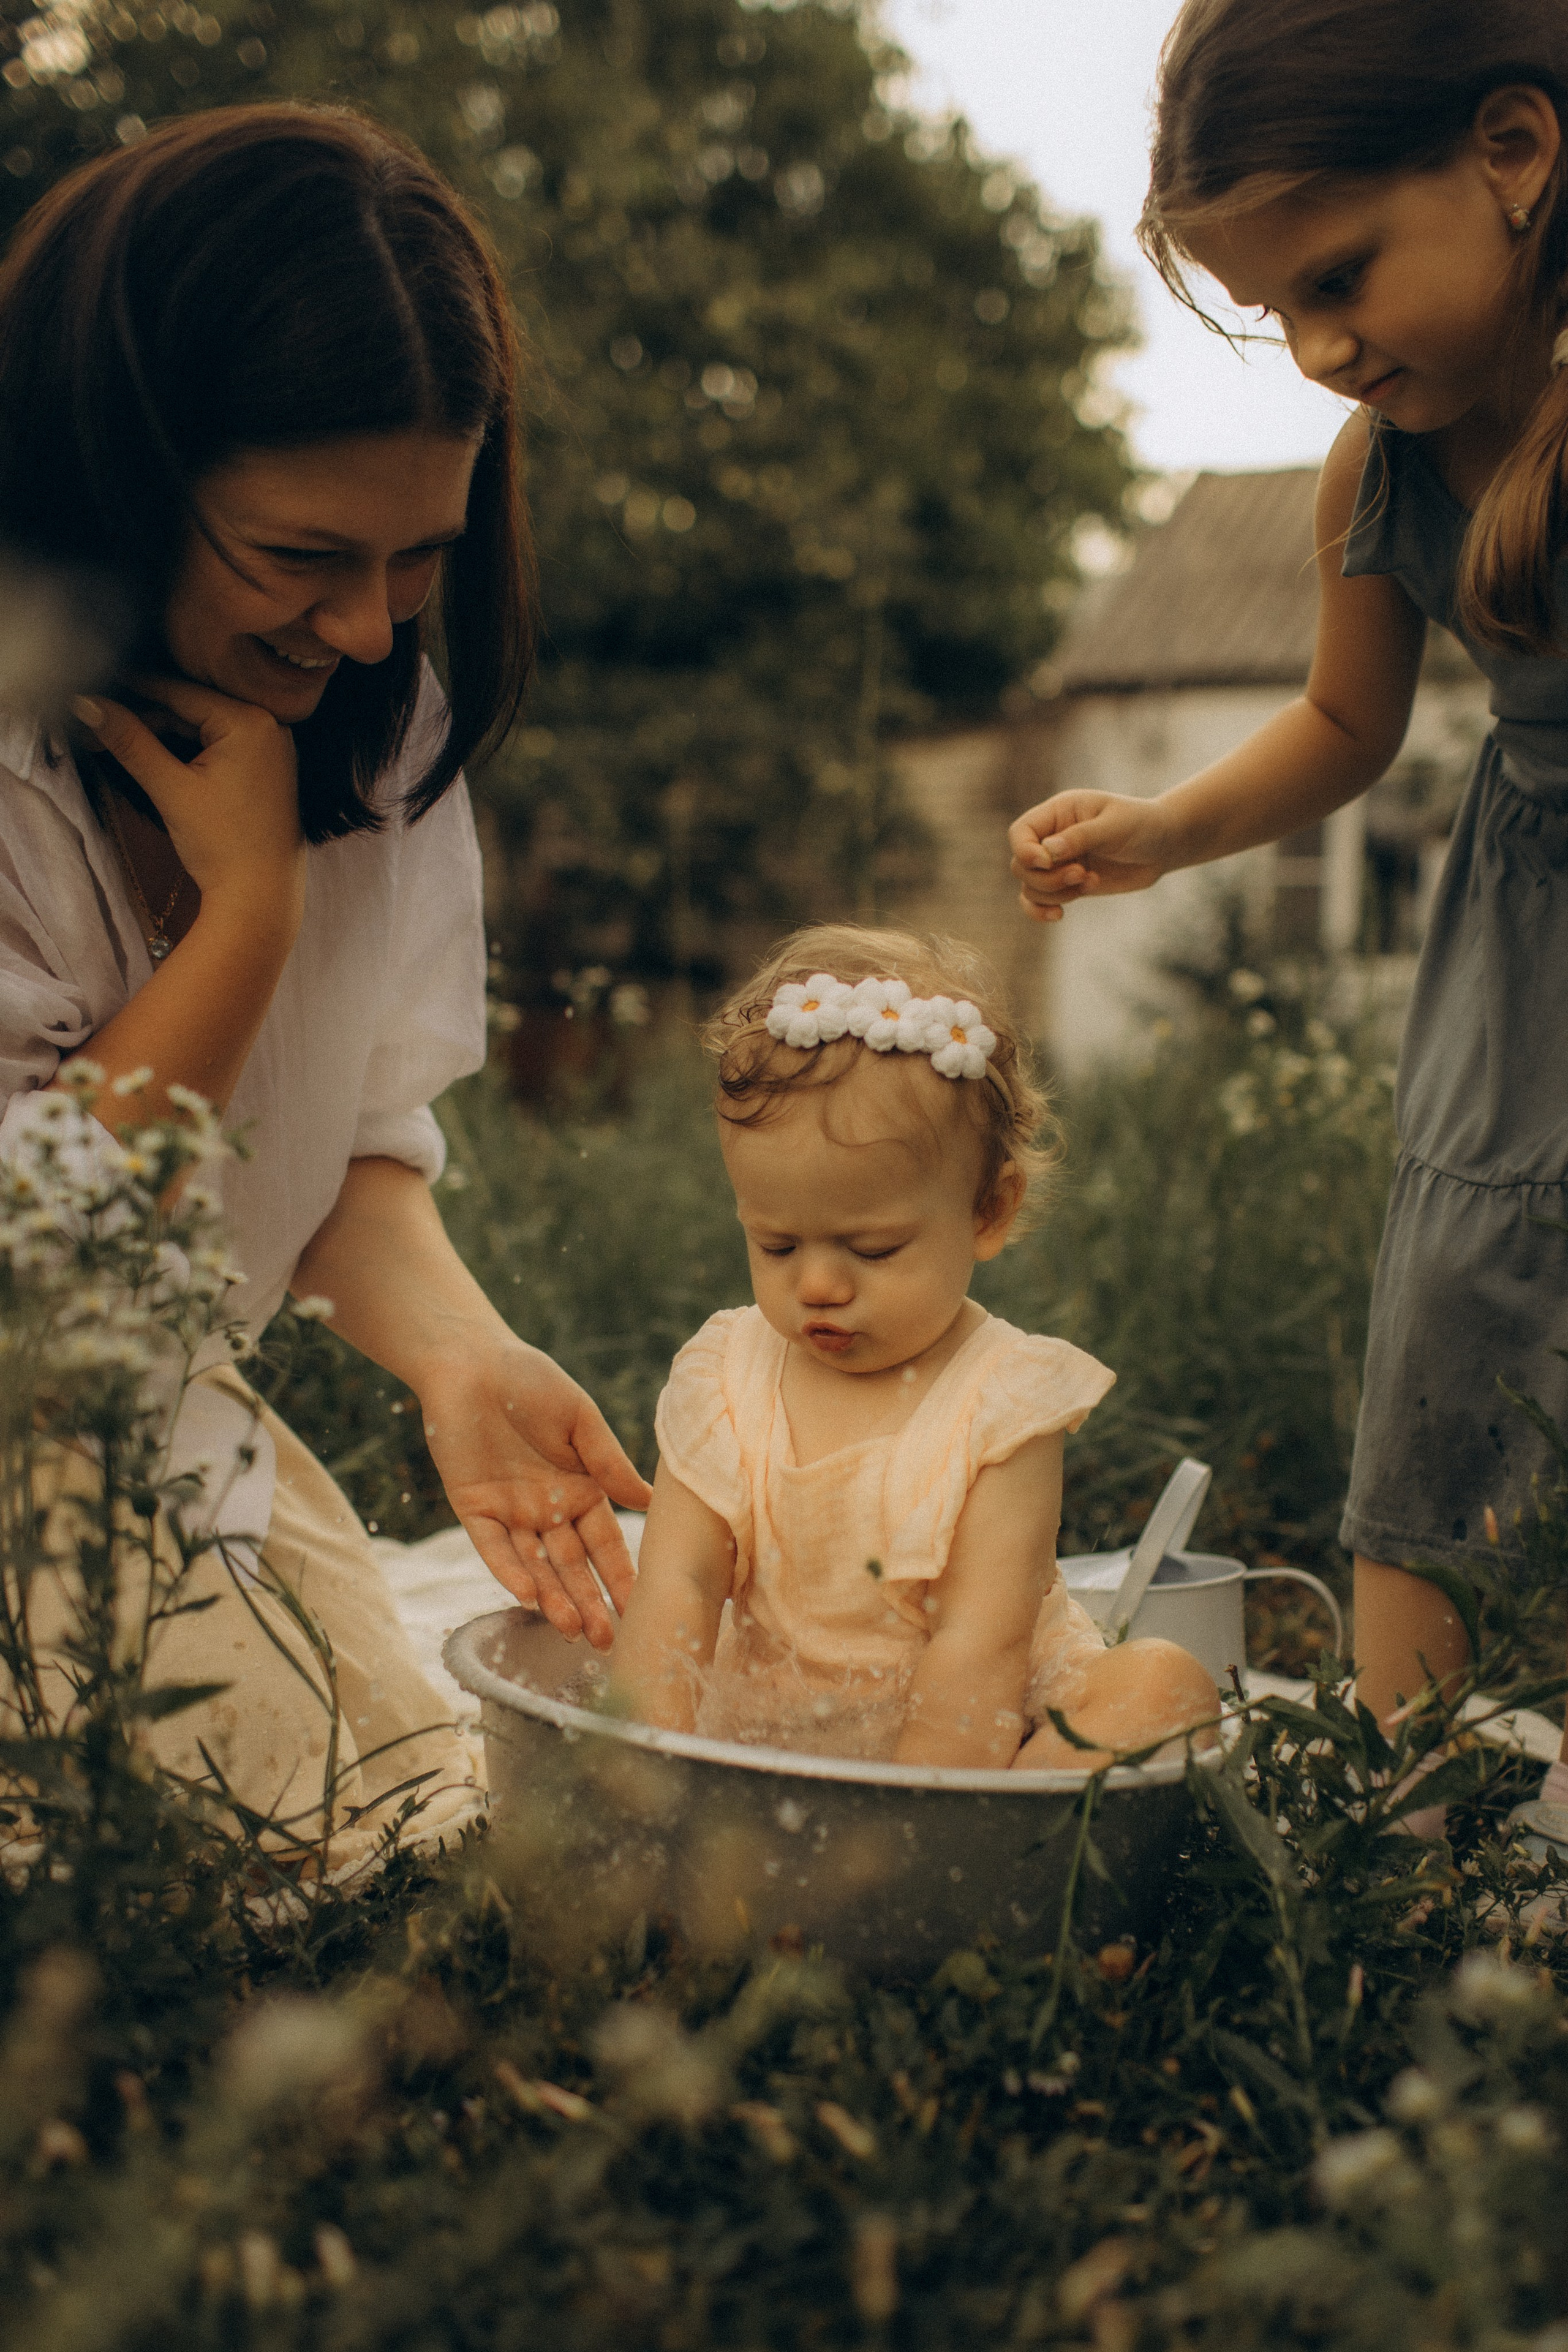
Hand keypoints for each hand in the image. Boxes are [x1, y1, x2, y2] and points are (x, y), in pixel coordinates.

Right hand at [74, 676, 304, 922]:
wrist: (260, 896)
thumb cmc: (222, 844)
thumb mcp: (171, 787)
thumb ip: (130, 741)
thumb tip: (87, 704)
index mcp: (251, 722)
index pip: (181, 692)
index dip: (134, 687)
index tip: (98, 679)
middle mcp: (269, 726)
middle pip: (191, 709)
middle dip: (143, 718)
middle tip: (97, 723)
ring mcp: (272, 748)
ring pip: (202, 729)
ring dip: (160, 735)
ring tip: (115, 741)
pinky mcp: (267, 769)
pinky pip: (219, 747)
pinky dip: (186, 750)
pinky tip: (152, 755)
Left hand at [417, 1340, 653, 1649]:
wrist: (471, 1361)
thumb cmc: (531, 1380)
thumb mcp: (581, 1419)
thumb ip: (609, 1462)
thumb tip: (648, 1502)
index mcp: (582, 1489)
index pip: (607, 1543)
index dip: (622, 1576)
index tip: (640, 1609)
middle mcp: (548, 1509)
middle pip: (573, 1566)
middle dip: (590, 1603)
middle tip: (604, 1641)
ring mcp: (511, 1512)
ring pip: (536, 1565)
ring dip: (553, 1598)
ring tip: (572, 1630)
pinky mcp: (475, 1508)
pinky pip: (494, 1547)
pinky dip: (510, 1571)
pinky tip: (529, 1595)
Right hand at [1008, 791, 1173, 921]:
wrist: (1163, 845)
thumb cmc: (1141, 825)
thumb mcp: (1114, 825)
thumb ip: (1080, 837)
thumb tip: (1047, 853)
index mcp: (1059, 813)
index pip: (1020, 833)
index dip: (1026, 851)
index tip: (1048, 863)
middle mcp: (1052, 837)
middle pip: (1021, 865)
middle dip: (1048, 878)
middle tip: (1082, 874)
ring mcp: (1058, 863)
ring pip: (1029, 887)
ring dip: (1056, 893)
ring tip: (1090, 882)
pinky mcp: (1068, 885)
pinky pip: (1038, 902)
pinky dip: (1042, 911)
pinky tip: (1060, 915)